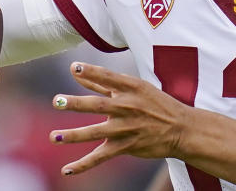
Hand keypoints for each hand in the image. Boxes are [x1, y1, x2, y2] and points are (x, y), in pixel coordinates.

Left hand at [49, 62, 189, 175]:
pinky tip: (67, 169)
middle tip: (57, 101)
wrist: (181, 129)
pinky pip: (101, 156)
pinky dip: (84, 165)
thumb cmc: (156, 104)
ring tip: (54, 137)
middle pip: (98, 105)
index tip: (74, 67)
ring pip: (96, 132)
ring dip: (74, 135)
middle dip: (76, 103)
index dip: (91, 72)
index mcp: (131, 88)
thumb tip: (78, 74)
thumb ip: (104, 83)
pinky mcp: (126, 146)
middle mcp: (128, 107)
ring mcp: (126, 128)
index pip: (108, 78)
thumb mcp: (135, 88)